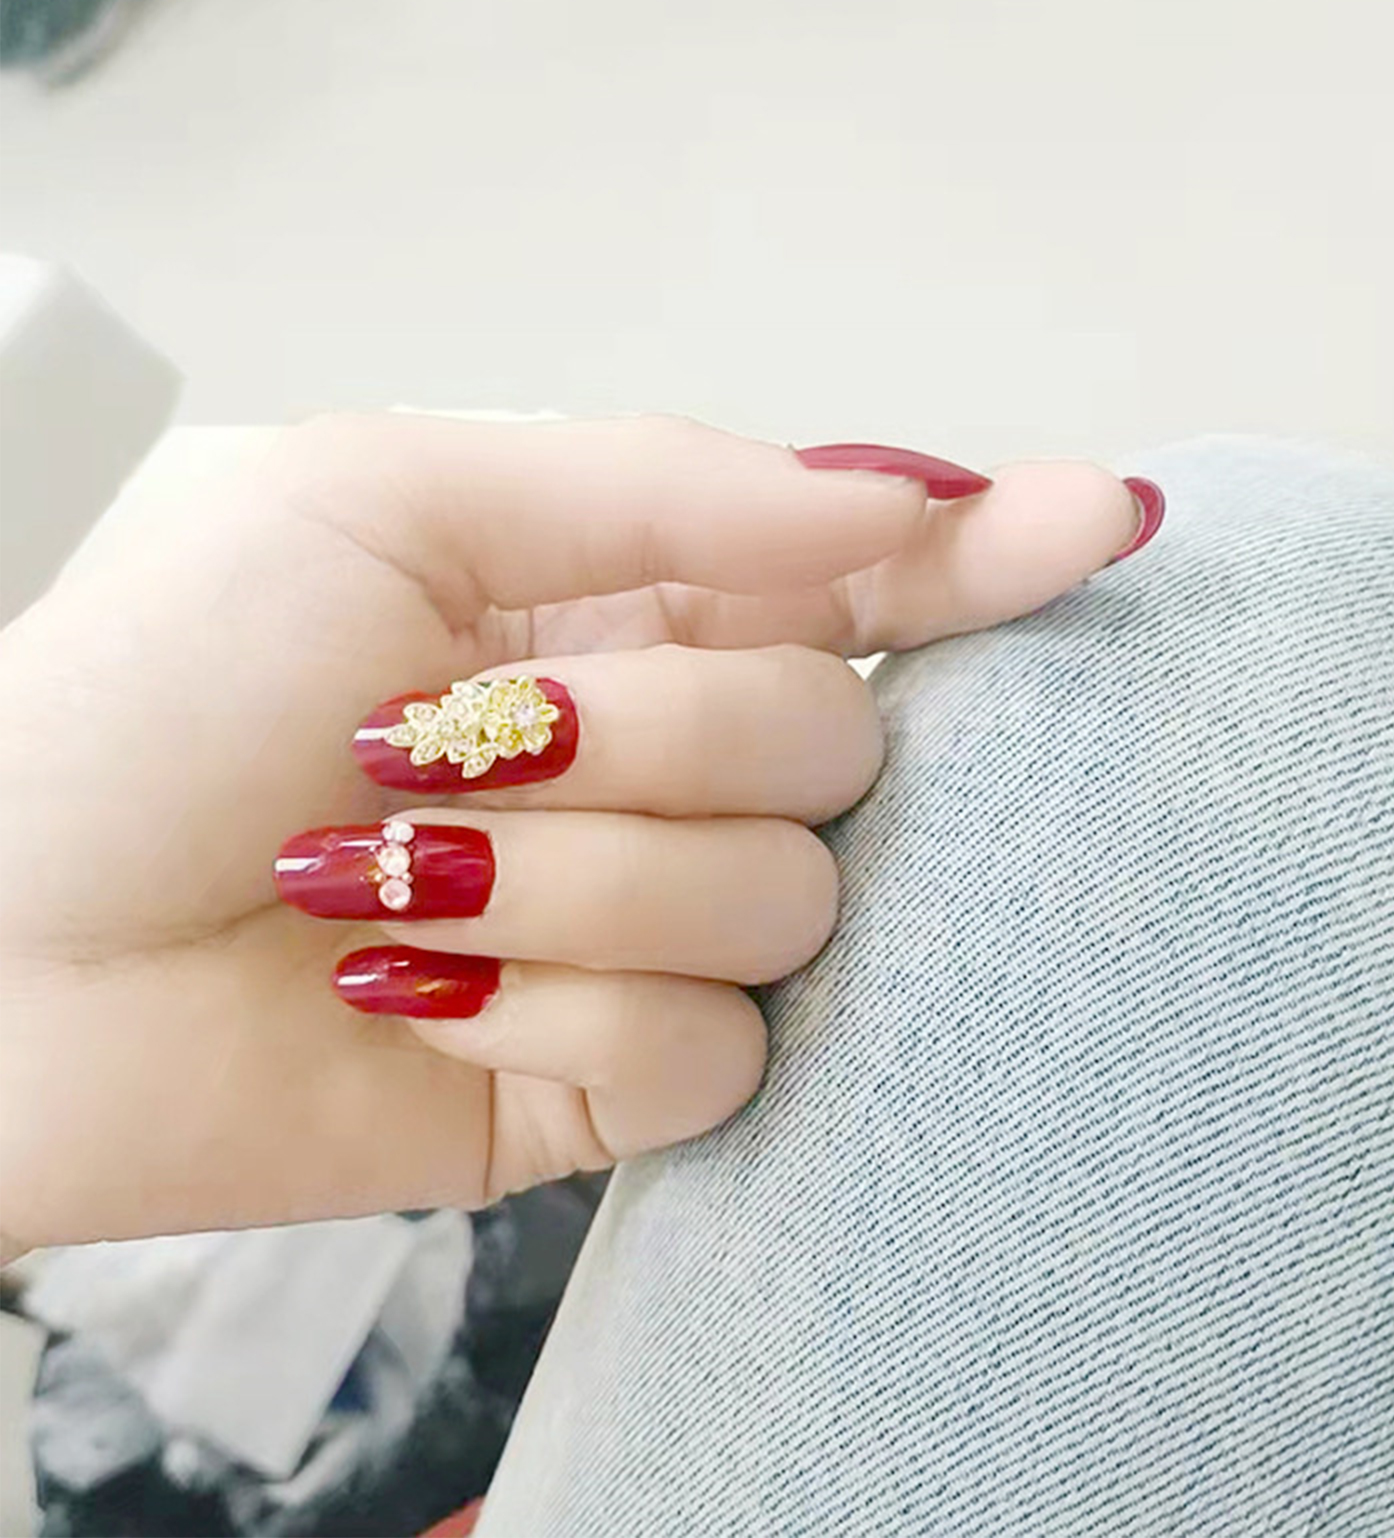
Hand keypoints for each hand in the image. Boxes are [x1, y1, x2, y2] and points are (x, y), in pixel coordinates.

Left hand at [0, 412, 1157, 1250]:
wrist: (8, 947)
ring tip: (402, 875)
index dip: (990, 551)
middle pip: (838, 742)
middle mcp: (665, 770)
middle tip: (464, 739)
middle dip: (654, 731)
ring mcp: (650, 932)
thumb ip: (662, 485)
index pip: (866, 585)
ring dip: (576, 879)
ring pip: (783, 902)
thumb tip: (896, 499)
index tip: (1110, 517)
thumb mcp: (384, 499)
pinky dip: (552, 1014)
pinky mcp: (617, 1083)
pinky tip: (421, 1002)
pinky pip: (709, 1051)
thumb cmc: (154, 697)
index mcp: (623, 614)